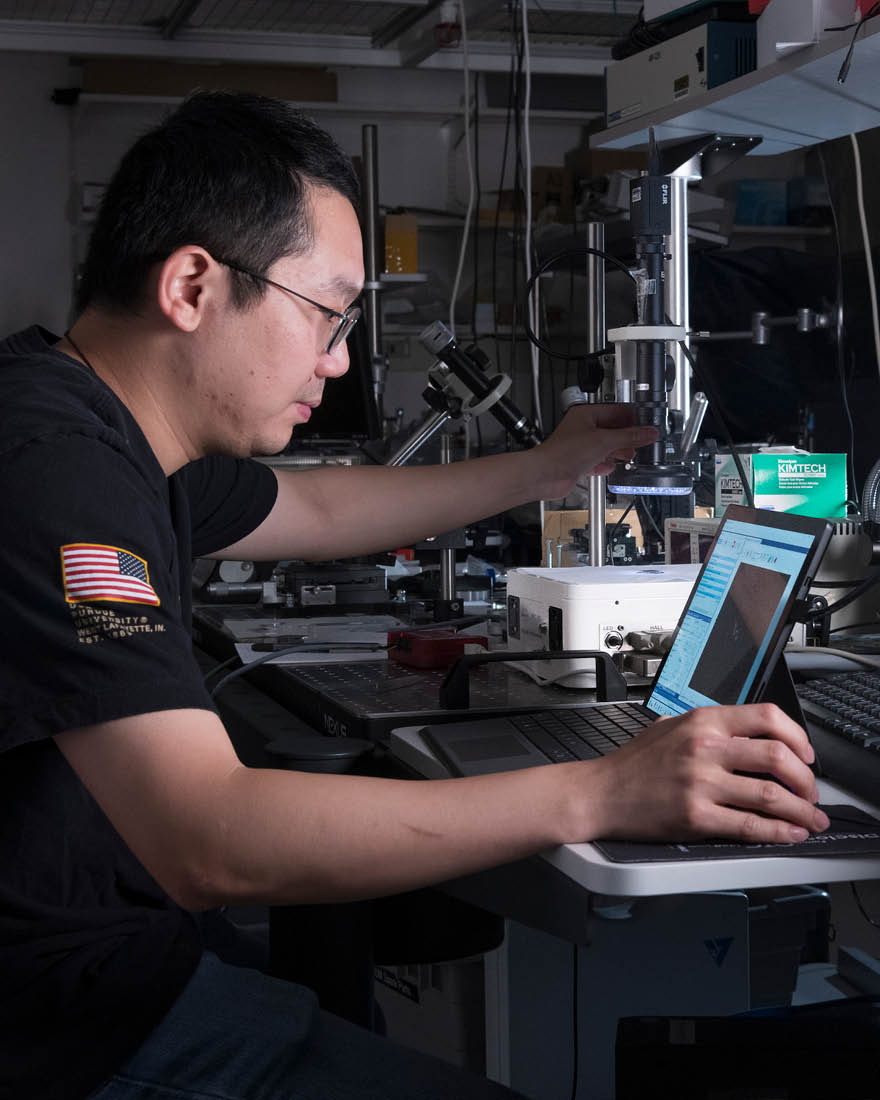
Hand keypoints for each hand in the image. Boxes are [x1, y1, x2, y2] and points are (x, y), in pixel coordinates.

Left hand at [537, 403, 658, 499]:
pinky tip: (611, 467)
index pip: (617, 411)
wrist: (545, 475)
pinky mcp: (580, 463)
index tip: (648, 426)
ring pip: (608, 446)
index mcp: (587, 414)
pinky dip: (607, 464)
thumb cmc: (563, 452)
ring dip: (619, 452)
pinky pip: (600, 461)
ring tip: (631, 455)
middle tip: (643, 442)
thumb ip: (629, 436)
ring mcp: (582, 446)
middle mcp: (584, 428)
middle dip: (628, 437)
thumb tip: (648, 432)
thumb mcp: (604, 441)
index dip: (634, 418)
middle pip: (614, 430)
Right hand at [586, 703, 829, 844]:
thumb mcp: (673, 727)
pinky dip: (778, 833)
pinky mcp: (696, 817)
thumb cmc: (635, 763)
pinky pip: (750, 826)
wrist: (601, 793)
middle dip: (807, 779)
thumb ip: (712, 727)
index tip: (807, 755)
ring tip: (811, 819)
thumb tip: (755, 736)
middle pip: (779, 757)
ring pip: (771, 795)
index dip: (799, 737)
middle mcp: (705, 748)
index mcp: (703, 721)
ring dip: (801, 811)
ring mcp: (701, 783)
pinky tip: (789, 834)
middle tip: (812, 792)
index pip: (768, 717)